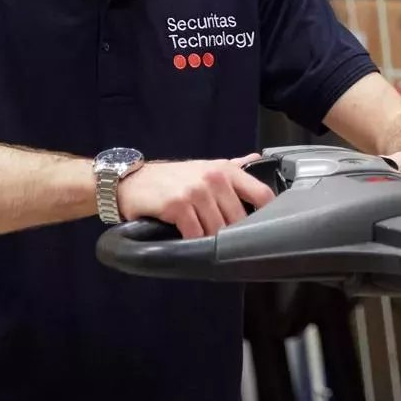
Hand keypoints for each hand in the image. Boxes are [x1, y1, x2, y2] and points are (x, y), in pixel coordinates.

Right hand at [117, 156, 276, 237]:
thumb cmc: (172, 178)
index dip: (267, 215)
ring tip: (205, 239)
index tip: (264, 229)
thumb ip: (234, 166)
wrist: (132, 182)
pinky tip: (188, 238)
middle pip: (239, 219)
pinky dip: (194, 241)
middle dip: (233, 234)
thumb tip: (258, 159)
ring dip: (212, 240)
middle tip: (224, 240)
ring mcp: (196, 192)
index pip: (261, 194)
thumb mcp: (205, 167)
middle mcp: (214, 178)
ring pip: (219, 230)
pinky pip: (196, 235)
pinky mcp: (178, 206)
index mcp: (227, 169)